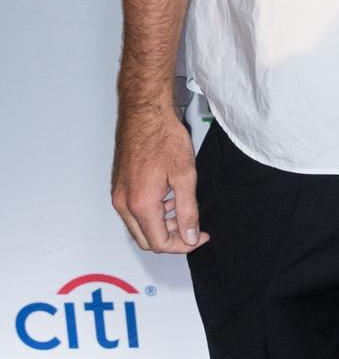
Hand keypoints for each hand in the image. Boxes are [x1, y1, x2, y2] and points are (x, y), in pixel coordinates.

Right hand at [111, 102, 208, 254]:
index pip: (160, 243)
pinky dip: (151, 214)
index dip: (183, 244)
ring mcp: (118, 195)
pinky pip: (132, 213)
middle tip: (193, 228)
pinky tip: (168, 199)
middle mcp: (123, 203)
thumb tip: (191, 236)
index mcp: (140, 204)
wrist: (145, 113)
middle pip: (146, 240)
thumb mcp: (185, 176)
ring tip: (182, 210)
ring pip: (138, 228)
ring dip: (161, 226)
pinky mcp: (118, 187)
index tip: (201, 236)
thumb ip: (188, 211)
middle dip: (171, 239)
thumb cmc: (164, 137)